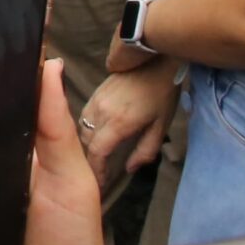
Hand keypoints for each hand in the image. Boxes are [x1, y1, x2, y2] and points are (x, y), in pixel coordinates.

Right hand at [78, 61, 178, 188]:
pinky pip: (83, 117)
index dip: (96, 170)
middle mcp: (101, 112)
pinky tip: (97, 135)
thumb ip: (145, 151)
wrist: (154, 60)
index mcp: (118, 123)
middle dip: (91, 160)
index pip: (97, 152)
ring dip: (88, 145)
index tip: (100, 184)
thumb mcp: (160, 127)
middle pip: (86, 143)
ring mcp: (95, 100)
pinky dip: (87, 130)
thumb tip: (129, 169)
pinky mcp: (94, 93)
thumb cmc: (161, 95)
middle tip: (99, 174)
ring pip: (82, 130)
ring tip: (97, 157)